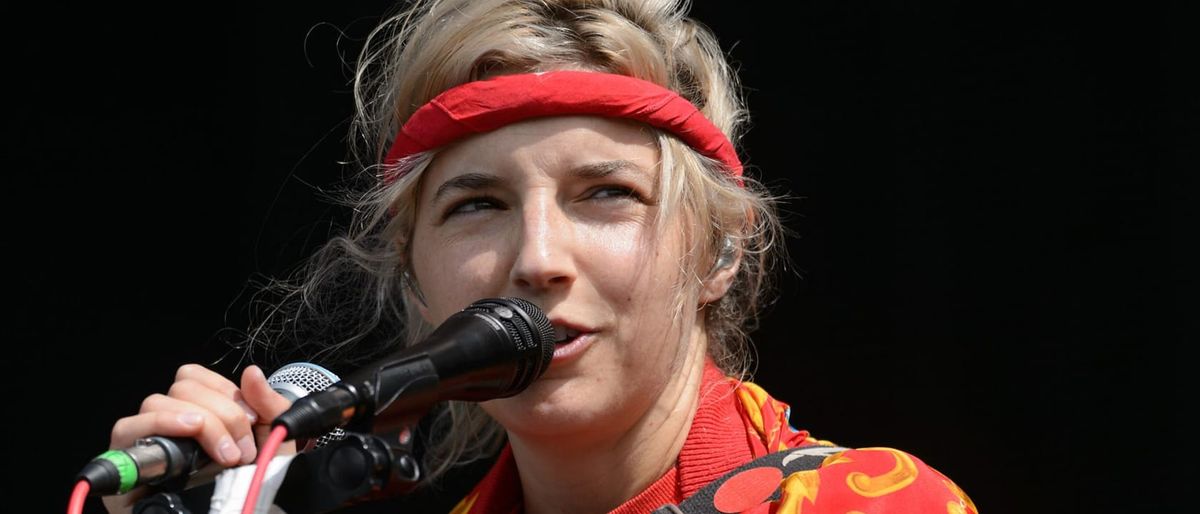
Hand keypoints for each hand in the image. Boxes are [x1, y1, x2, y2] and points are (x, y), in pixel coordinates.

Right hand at [100, 364, 294, 513]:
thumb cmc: (251, 486)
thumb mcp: (272, 444)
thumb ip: (269, 405)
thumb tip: (251, 373)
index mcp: (196, 413)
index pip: (193, 377)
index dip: (224, 390)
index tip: (252, 419)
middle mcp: (166, 424)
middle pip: (181, 388)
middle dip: (221, 413)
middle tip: (242, 450)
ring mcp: (144, 443)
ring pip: (156, 402)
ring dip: (199, 421)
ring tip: (224, 454)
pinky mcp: (126, 466)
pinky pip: (128, 428)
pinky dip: (162, 423)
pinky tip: (190, 432)